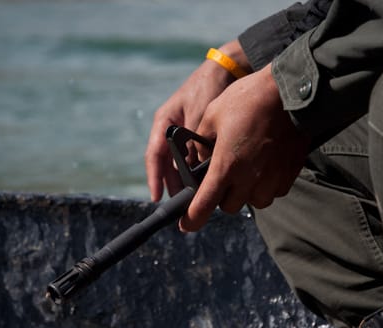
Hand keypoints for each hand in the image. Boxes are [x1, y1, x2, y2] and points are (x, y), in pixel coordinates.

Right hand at [145, 40, 250, 201]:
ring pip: (180, 163)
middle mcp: (171, 131)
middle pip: (166, 164)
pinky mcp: (197, 136)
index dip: (154, 178)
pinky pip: (194, 158)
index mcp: (164, 123)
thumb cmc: (209, 87)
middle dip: (172, 184)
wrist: (227, 70)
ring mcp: (184, 134)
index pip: (154, 155)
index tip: (157, 197)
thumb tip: (190, 167)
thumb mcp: (199, 113)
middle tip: (180, 203)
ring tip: (194, 196)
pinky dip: (198, 170)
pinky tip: (206, 181)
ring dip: (185, 179)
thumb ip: (194, 140)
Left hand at [179, 63, 310, 231]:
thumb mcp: (212, 116)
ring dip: (244, 193)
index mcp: (226, 165)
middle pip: (228, 206)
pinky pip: (272, 192)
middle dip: (220, 197)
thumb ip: (201, 144)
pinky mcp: (289, 175)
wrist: (290, 92)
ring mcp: (271, 179)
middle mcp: (249, 178)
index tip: (186, 225)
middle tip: (220, 176)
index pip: (205, 205)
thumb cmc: (248, 99)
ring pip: (252, 202)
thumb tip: (200, 161)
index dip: (192, 219)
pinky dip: (264, 186)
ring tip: (243, 169)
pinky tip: (262, 166)